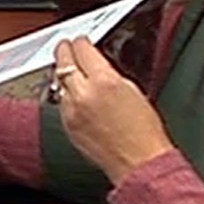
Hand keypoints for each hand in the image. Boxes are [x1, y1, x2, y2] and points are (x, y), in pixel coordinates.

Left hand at [53, 38, 173, 185]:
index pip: (83, 50)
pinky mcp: (66, 125)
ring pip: (58, 83)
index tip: (80, 40)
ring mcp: (71, 111)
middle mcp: (83, 94)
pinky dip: (65, 95)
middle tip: (65, 46)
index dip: (81, 42)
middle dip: (64, 52)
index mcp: (104, 82)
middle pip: (63, 63)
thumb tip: (99, 66)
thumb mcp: (134, 92)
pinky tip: (71, 94)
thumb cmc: (145, 133)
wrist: (139, 163)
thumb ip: (111, 75)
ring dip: (62, 74)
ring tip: (66, 68)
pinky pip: (61, 103)